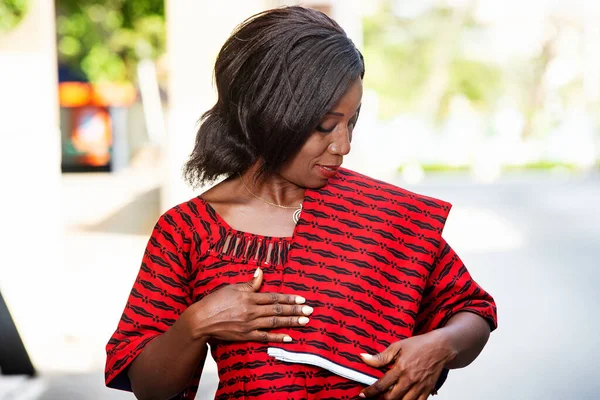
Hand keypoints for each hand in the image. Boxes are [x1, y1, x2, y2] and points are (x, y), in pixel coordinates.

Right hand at [182, 267, 312, 342]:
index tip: (302, 299)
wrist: (201, 320)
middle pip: (278, 310)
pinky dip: (277, 337)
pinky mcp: (245, 336)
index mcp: (249, 297)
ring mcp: (249, 325)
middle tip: (310, 310)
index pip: (274, 297)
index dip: (289, 298)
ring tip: (305, 321)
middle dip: (295, 310)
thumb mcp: (232, 287)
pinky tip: (289, 337)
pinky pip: (264, 337)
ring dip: (291, 322)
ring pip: (274, 323)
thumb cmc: (215, 301)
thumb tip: (260, 271)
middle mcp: (251, 311)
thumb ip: (250, 283)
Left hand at [359, 330, 455, 399]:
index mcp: (401, 368)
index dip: (370, 392)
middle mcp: (410, 380)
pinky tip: (403, 399)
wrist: (440, 347)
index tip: (363, 395)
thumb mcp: (397, 346)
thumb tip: (363, 358)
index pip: (382, 385)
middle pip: (392, 398)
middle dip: (381, 399)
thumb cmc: (419, 345)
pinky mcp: (427, 390)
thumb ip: (381, 356)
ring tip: (388, 398)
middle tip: (375, 396)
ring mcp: (419, 387)